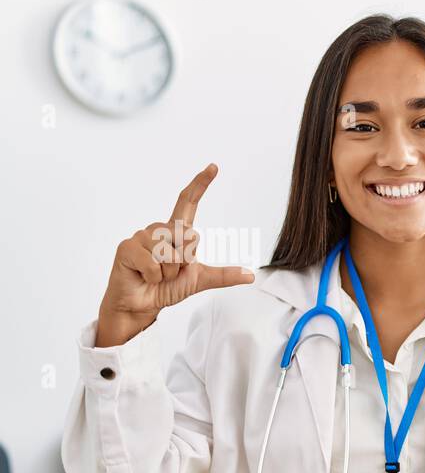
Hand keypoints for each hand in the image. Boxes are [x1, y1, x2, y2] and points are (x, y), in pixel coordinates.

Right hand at [96, 163, 254, 345]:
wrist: (141, 305)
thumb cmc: (165, 288)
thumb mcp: (198, 280)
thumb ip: (223, 276)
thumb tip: (251, 275)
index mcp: (175, 232)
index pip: (188, 203)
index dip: (200, 184)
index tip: (214, 166)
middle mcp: (158, 229)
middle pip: (189, 237)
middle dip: (185, 262)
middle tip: (170, 272)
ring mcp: (140, 236)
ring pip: (171, 253)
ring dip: (169, 272)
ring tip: (155, 275)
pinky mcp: (127, 247)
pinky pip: (154, 263)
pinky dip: (154, 277)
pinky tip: (143, 276)